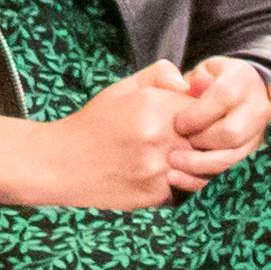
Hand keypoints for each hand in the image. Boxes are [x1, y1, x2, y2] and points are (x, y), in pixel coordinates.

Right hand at [0, 66, 203, 210]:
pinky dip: (178, 181)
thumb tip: (188, 83)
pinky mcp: (155, 193)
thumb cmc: (94, 124)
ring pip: (203, 166)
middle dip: (203, 139)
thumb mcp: (123, 88)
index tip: (191, 118)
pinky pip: (184, 187)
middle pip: (209, 139)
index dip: (202, 113)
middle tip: (186, 139)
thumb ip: (159, 76)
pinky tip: (158, 173)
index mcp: (156, 106)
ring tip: (173, 157)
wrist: (61, 163)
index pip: (206, 108)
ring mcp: (159, 169)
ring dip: (197, 163)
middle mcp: (162, 138)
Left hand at [168, 57, 270, 185]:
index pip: (224, 97)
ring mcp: (258, 135)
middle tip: (175, 145)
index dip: (198, 114)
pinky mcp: (252, 156)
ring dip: (200, 165)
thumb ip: (195, 77)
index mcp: (242, 80)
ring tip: (173, 164)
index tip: (177, 124)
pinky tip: (179, 178)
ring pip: (234, 158)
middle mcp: (257, 108)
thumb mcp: (201, 71)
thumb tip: (195, 84)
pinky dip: (203, 180)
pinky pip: (231, 174)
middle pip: (232, 133)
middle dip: (200, 142)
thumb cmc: (208, 82)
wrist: (235, 95)